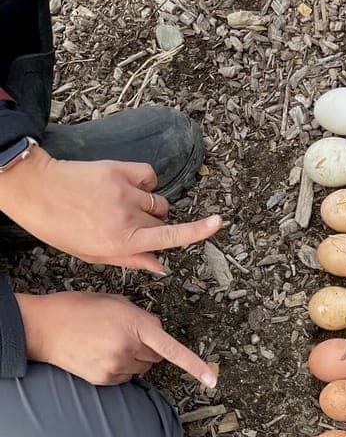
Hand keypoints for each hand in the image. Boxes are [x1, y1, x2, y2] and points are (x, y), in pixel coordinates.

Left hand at [0, 145, 219, 272]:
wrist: (36, 190)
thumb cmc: (61, 228)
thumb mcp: (94, 255)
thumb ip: (131, 261)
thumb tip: (162, 267)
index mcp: (123, 242)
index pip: (169, 238)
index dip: (197, 231)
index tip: (218, 223)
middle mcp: (129, 217)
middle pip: (162, 221)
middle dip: (153, 225)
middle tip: (127, 224)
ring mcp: (125, 191)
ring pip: (157, 201)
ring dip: (148, 205)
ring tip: (122, 204)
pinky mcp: (119, 170)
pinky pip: (149, 176)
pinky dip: (145, 181)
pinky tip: (128, 185)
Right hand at [17, 290, 216, 386]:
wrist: (44, 327)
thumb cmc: (78, 309)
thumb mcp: (115, 303)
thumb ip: (142, 318)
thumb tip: (157, 334)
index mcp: (135, 323)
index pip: (172, 349)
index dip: (194, 366)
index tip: (211, 380)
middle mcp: (129, 347)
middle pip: (157, 356)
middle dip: (149, 347)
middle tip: (123, 334)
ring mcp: (116, 365)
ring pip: (143, 367)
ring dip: (134, 357)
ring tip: (107, 343)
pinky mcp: (106, 379)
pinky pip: (127, 377)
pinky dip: (120, 368)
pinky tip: (101, 354)